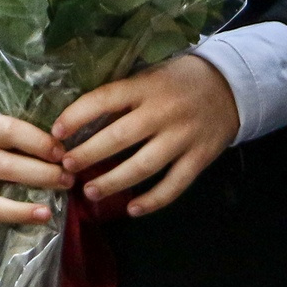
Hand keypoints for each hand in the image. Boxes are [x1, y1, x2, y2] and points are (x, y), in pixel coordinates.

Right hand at [0, 102, 69, 257]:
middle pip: (2, 167)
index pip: (10, 131)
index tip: (63, 153)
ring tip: (46, 214)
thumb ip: (32, 127)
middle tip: (68, 180)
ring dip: (17, 210)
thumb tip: (74, 142)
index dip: (39, 142)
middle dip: (40, 175)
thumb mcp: (8, 116)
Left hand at [52, 54, 240, 217]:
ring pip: (143, 166)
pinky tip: (132, 209)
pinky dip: (153, 200)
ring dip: (114, 182)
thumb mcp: (149, 77)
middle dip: (88, 155)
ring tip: (90, 192)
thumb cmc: (178, 82)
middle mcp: (162, 112)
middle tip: (66, 168)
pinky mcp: (199, 158)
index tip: (55, 134)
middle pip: (118, 138)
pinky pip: (174, 185)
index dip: (76, 117)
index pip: (103, 100)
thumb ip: (123, 97)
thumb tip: (83, 123)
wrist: (230, 87)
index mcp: (144, 87)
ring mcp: (182, 137)